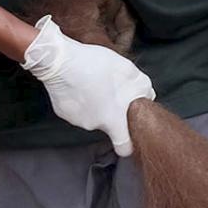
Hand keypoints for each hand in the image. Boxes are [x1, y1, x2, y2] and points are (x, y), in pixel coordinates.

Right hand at [22, 15, 155, 156]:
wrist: (59, 61)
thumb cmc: (94, 65)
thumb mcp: (127, 70)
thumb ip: (142, 86)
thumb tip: (148, 96)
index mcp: (112, 119)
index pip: (123, 146)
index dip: (128, 144)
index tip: (129, 137)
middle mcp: (94, 125)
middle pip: (107, 123)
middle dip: (109, 110)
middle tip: (109, 90)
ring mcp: (76, 120)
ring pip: (91, 115)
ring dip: (94, 104)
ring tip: (92, 83)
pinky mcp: (63, 113)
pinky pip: (76, 109)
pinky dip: (79, 100)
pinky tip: (78, 85)